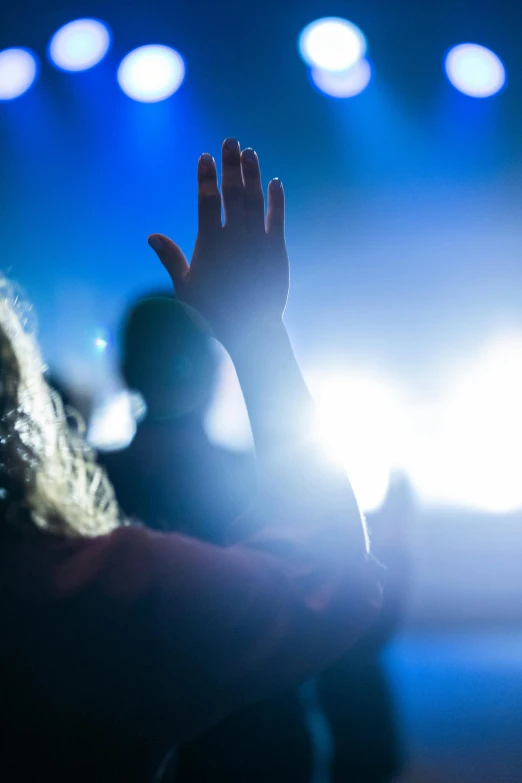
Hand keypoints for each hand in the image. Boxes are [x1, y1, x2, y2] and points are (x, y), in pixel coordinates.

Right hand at [148, 138, 288, 345]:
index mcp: (210, 243)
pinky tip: (274, 181)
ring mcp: (257, 241)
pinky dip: (276, 199)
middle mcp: (234, 236)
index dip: (206, 177)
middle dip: (230, 165)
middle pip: (232, 192)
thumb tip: (152, 236)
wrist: (249, 329)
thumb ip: (171, 259)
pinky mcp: (276, 250)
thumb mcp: (185, 287)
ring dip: (252, 174)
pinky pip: (276, 218)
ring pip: (254, 200)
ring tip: (249, 152)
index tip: (205, 157)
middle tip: (230, 140)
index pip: (207, 201)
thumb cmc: (212, 312)